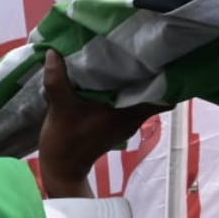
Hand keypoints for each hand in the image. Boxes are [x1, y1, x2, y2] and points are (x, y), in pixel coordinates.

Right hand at [35, 51, 163, 191]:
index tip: (159, 55)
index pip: (164, 94)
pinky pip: (133, 101)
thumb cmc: (65, 142)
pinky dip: (128, 89)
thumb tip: (52, 52)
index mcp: (127, 113)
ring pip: (145, 95)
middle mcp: (134, 117)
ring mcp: (128, 121)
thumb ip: (57, 80)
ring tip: (129, 56)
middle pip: (157, 90)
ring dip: (140, 79)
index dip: (166, 74)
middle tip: (142, 48)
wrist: (61, 169)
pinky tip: (116, 75)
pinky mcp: (120, 122)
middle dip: (152, 71)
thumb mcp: (59, 110)